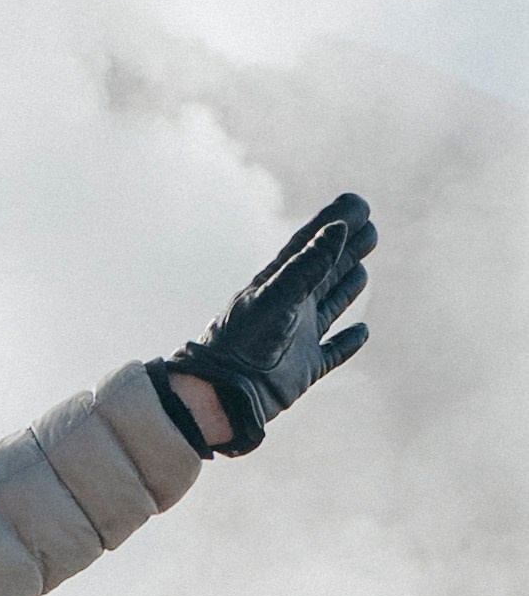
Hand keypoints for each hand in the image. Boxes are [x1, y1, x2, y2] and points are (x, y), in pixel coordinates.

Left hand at [158, 193, 375, 456]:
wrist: (224, 392)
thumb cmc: (243, 342)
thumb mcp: (276, 297)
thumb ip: (307, 265)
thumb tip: (338, 227)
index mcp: (280, 283)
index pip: (311, 244)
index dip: (334, 222)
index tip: (358, 203)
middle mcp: (291, 306)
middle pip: (326, 271)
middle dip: (348, 249)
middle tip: (371, 228)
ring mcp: (299, 336)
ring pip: (331, 305)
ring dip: (347, 287)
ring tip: (363, 269)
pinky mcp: (306, 367)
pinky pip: (334, 351)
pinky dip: (349, 342)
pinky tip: (362, 332)